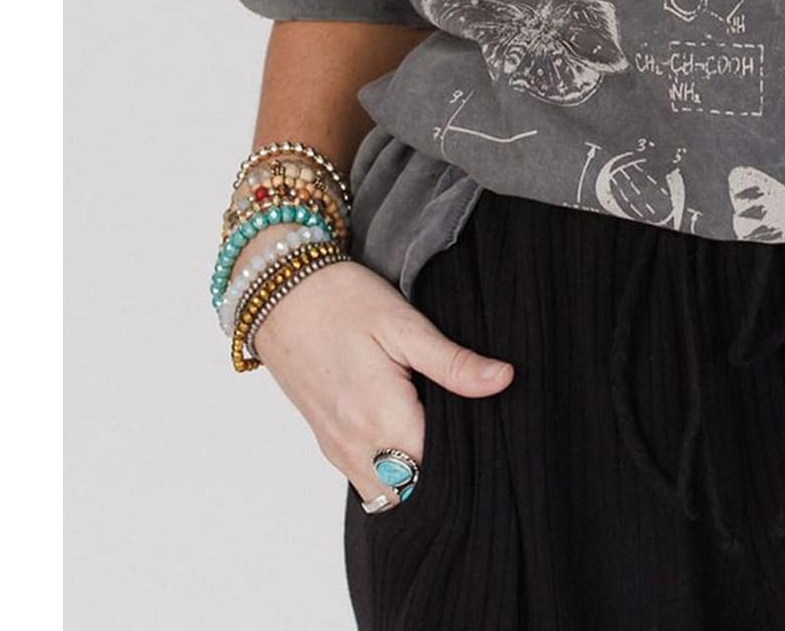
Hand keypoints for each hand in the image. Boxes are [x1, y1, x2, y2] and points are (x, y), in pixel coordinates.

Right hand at [250, 259, 514, 510]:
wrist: (281, 292)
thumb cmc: (343, 300)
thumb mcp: (405, 324)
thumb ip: (453, 362)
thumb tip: (504, 380)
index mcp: (382, 418)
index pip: (438, 470)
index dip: (466, 454)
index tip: (483, 428)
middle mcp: (356, 446)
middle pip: (413, 489)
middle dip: (442, 471)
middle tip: (464, 428)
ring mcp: (337, 448)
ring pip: (387, 491)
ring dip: (414, 473)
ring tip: (437, 427)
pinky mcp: (327, 441)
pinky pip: (365, 476)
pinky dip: (389, 467)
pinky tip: (407, 428)